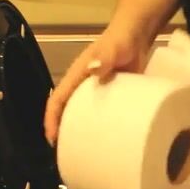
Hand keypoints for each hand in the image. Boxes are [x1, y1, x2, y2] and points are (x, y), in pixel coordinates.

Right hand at [44, 26, 149, 145]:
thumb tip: (94, 70)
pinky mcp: (111, 93)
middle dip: (62, 131)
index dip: (51, 119)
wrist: (138, 34)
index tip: (52, 139)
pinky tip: (106, 141)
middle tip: (67, 154)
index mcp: (77, 75)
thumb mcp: (113, 48)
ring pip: (81, 113)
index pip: (57, 99)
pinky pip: (100, 112)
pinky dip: (99, 126)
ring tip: (84, 153)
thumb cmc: (121, 40)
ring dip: (79, 131)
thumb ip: (106, 58)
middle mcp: (82, 85)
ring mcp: (96, 90)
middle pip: (65, 110)